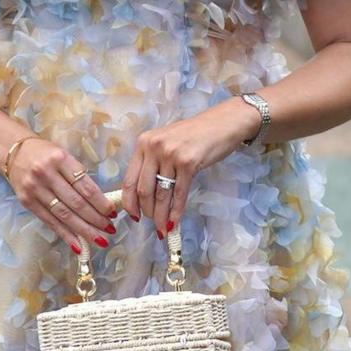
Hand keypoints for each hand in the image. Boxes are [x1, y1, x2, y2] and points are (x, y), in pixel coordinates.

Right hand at [6, 137, 116, 252]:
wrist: (12, 151)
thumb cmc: (44, 153)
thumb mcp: (63, 155)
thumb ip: (78, 175)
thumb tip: (100, 202)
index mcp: (60, 159)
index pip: (85, 186)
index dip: (101, 203)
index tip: (113, 213)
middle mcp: (46, 174)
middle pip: (76, 203)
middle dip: (96, 219)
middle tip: (110, 230)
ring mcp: (35, 189)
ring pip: (64, 215)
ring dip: (84, 230)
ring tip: (99, 240)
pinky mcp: (27, 202)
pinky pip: (50, 221)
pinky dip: (66, 235)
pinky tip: (78, 245)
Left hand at [124, 102, 252, 230]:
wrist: (221, 123)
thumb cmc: (193, 135)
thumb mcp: (165, 143)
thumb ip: (151, 162)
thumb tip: (142, 194)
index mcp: (143, 143)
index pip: (129, 179)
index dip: (129, 202)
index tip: (132, 216)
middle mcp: (154, 147)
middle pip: (143, 189)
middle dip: (146, 211)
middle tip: (152, 222)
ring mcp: (171, 155)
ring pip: (161, 194)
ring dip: (160, 215)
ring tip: (162, 228)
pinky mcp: (189, 163)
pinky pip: (179, 193)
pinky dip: (176, 211)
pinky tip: (174, 221)